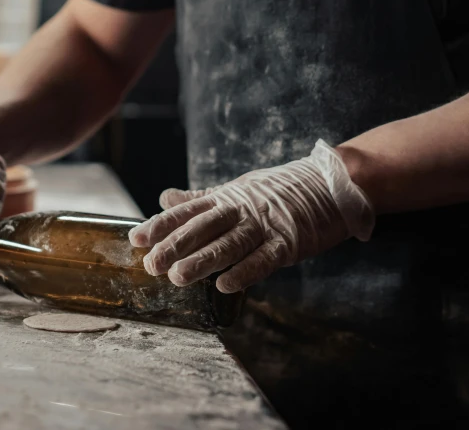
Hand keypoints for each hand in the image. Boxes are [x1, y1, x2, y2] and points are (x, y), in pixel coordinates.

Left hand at [129, 140, 374, 293]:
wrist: (331, 184)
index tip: (136, 239)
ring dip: (202, 261)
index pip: (187, 212)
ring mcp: (265, 225)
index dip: (161, 225)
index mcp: (226, 198)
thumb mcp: (236, 189)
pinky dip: (244, 271)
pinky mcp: (289, 241)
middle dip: (175, 246)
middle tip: (151, 264)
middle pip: (202, 228)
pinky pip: (264, 258)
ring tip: (178, 277)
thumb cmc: (279, 191)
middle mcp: (240, 209)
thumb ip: (200, 199)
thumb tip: (165, 198)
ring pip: (228, 243)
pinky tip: (224, 285)